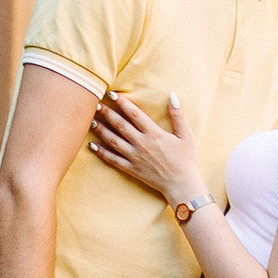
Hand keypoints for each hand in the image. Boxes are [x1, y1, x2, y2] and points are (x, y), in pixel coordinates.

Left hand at [89, 88, 210, 214]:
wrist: (181, 183)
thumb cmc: (185, 158)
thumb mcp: (186, 134)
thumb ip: (178, 115)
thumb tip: (173, 96)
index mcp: (154, 133)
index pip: (134, 114)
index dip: (123, 103)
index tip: (112, 94)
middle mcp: (141, 144)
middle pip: (120, 125)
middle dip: (107, 113)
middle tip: (95, 104)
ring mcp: (134, 157)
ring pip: (113, 141)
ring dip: (101, 130)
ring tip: (91, 121)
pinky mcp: (131, 169)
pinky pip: (113, 159)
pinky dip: (102, 152)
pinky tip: (92, 146)